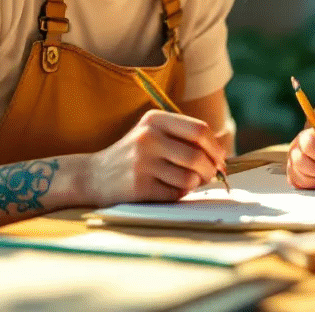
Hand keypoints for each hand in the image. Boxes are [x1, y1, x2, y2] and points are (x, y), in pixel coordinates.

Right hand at [85, 110, 224, 205]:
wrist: (93, 176)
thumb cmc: (133, 156)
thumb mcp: (152, 134)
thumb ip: (183, 138)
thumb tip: (221, 157)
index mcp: (154, 120)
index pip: (199, 130)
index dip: (216, 147)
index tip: (220, 159)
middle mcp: (148, 138)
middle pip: (198, 155)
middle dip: (210, 169)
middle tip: (209, 176)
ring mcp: (142, 163)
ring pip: (189, 178)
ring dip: (194, 184)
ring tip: (185, 182)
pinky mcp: (140, 187)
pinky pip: (175, 194)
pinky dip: (178, 194)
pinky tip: (167, 189)